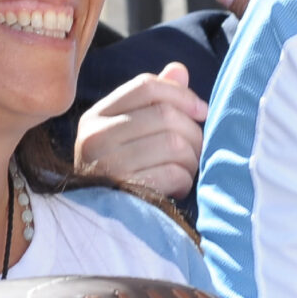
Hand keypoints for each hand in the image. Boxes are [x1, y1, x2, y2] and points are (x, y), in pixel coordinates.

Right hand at [72, 62, 205, 198]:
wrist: (101, 227)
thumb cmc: (123, 172)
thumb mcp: (131, 132)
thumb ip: (154, 100)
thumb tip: (179, 70)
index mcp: (95, 117)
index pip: (145, 87)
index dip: (181, 94)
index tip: (202, 111)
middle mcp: (94, 138)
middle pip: (165, 115)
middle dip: (192, 132)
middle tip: (197, 149)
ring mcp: (107, 166)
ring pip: (173, 144)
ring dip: (191, 159)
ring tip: (186, 169)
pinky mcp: (125, 193)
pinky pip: (173, 174)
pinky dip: (185, 180)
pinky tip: (178, 187)